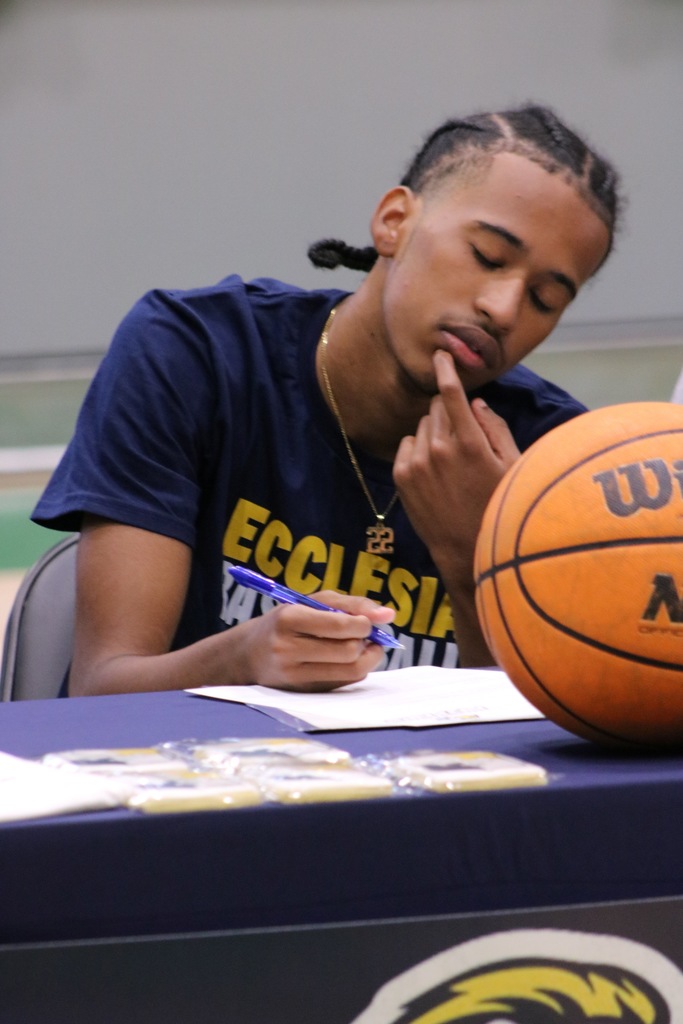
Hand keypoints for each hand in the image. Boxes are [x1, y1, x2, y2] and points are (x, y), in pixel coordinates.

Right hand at [233, 592, 396, 691]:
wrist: (249, 654)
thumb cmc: (287, 621)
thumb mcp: (312, 602)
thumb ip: (352, 604)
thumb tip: (389, 615)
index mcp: (289, 619)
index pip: (340, 626)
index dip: (364, 623)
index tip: (366, 620)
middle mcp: (288, 649)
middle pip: (349, 651)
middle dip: (366, 640)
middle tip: (365, 633)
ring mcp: (294, 675)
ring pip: (351, 671)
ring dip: (367, 657)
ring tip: (362, 645)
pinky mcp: (303, 692)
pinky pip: (344, 683)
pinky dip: (355, 669)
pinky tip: (347, 659)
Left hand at [393, 350, 518, 570]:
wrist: (464, 549)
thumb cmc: (497, 507)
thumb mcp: (511, 467)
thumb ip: (495, 429)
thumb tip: (478, 403)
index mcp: (470, 443)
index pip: (451, 393)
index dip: (446, 368)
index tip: (441, 355)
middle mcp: (439, 448)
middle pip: (436, 408)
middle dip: (449, 412)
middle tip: (464, 438)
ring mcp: (417, 462)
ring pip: (422, 426)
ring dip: (435, 432)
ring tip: (451, 462)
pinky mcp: (401, 475)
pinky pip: (407, 444)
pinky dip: (419, 449)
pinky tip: (434, 470)